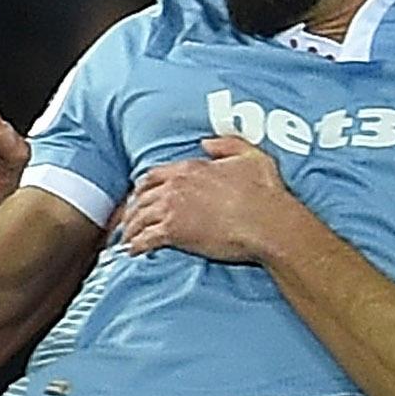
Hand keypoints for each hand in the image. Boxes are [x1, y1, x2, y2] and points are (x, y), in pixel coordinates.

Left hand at [122, 136, 306, 261]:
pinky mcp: (174, 233)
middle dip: (132, 209)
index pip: (154, 175)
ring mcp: (172, 209)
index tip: (140, 197)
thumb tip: (205, 143)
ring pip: (139, 218)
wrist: (267, 223)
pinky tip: (133, 252)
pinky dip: (136, 245)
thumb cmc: (265, 193)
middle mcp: (176, 186)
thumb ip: (227, 145)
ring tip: (127, 240)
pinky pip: (145, 239)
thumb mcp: (252, 156)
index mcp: (191, 168)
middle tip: (129, 221)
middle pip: (141, 197)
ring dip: (130, 228)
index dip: (143, 188)